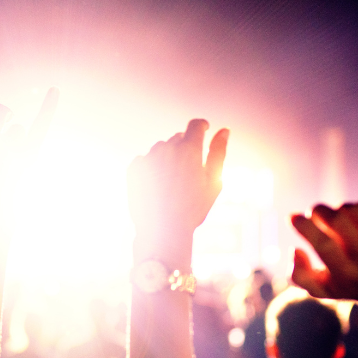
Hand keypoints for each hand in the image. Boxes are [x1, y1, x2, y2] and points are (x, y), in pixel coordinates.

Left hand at [128, 119, 227, 251]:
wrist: (163, 231)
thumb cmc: (193, 209)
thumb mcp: (213, 181)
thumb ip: (219, 153)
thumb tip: (224, 130)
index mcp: (189, 149)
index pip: (196, 125)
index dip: (201, 126)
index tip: (203, 130)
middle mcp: (167, 148)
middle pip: (178, 138)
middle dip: (184, 148)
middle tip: (188, 173)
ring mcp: (148, 158)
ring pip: (160, 149)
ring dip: (167, 158)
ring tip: (172, 184)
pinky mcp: (133, 169)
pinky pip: (144, 161)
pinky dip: (151, 169)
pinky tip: (157, 187)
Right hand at [290, 200, 357, 307]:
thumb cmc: (349, 286)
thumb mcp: (322, 290)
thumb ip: (300, 274)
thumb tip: (295, 249)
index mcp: (347, 276)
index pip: (323, 245)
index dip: (305, 227)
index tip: (293, 217)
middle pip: (338, 221)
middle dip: (319, 211)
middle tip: (314, 213)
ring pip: (352, 210)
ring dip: (337, 209)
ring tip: (336, 219)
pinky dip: (356, 206)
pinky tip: (354, 217)